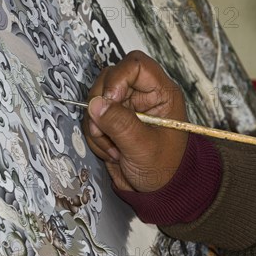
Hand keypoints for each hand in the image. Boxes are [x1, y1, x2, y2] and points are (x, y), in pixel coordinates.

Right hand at [83, 51, 188, 191]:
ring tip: (114, 148)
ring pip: (96, 100)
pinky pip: (91, 118)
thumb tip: (96, 104)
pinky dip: (95, 136)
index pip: (135, 65)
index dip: (117, 78)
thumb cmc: (164, 169)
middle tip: (105, 130)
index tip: (108, 101)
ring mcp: (125, 107)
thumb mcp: (143, 147)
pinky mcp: (111, 120)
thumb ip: (120, 124)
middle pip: (109, 78)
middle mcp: (141, 95)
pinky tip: (111, 151)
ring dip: (97, 126)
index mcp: (160, 93)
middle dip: (101, 106)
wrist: (157, 190)